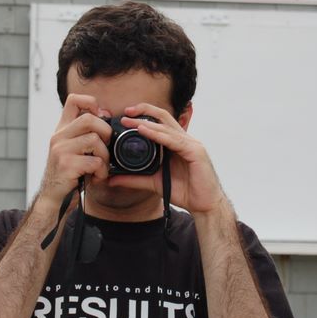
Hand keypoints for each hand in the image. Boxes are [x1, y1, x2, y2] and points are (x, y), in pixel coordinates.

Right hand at [38, 94, 111, 206]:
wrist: (53, 197)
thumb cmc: (69, 173)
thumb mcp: (74, 149)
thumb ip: (85, 133)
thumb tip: (106, 114)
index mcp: (62, 129)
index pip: (73, 100)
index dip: (91, 102)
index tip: (101, 116)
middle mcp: (59, 136)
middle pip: (89, 119)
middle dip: (106, 132)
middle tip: (107, 147)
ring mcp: (60, 150)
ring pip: (94, 140)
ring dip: (105, 156)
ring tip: (101, 167)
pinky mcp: (66, 165)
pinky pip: (95, 162)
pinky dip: (102, 172)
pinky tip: (96, 178)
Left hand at [108, 103, 226, 214]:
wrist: (203, 206)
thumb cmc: (185, 192)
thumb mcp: (154, 183)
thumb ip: (135, 179)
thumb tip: (112, 179)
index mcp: (176, 144)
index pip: (160, 122)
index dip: (144, 116)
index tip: (125, 116)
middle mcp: (184, 140)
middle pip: (164, 118)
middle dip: (144, 112)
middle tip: (125, 113)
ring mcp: (192, 144)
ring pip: (167, 127)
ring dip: (146, 123)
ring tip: (130, 122)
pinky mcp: (196, 152)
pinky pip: (174, 140)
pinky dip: (158, 134)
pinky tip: (144, 131)